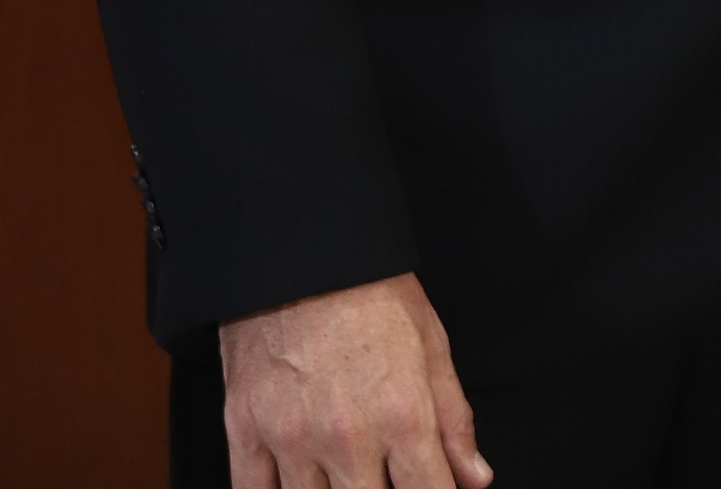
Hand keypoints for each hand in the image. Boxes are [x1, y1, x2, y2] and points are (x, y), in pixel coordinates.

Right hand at [219, 273, 493, 488]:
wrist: (302, 254)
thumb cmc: (371, 294)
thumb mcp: (432, 347)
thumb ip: (453, 421)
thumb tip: (474, 477)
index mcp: (401, 416)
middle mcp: (347, 437)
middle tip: (383, 477)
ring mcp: (291, 438)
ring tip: (345, 476)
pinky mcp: (245, 430)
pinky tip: (298, 484)